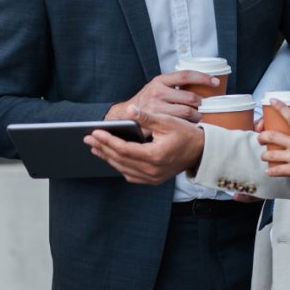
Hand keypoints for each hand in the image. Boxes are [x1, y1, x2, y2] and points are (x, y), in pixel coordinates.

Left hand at [85, 106, 205, 183]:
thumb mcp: (167, 121)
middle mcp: (152, 171)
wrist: (201, 151)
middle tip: (88, 139)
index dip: (107, 140)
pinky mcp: (153, 180)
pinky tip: (111, 157)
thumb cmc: (186, 134)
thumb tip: (129, 109)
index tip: (94, 132)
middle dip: (102, 148)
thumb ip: (147, 117)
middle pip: (120, 160)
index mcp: (154, 156)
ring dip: (108, 158)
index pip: (124, 149)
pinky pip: (131, 175)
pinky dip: (119, 166)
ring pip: (123, 169)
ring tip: (95, 147)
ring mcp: (152, 178)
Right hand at [106, 71, 218, 124]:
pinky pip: (178, 124)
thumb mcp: (157, 88)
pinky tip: (191, 126)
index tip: (216, 82)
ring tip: (200, 119)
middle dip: (202, 104)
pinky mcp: (154, 121)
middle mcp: (157, 92)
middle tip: (207, 108)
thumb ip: (173, 86)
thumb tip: (200, 86)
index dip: (203, 78)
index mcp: (160, 81)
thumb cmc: (145, 102)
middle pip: (191, 97)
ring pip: (187, 112)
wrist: (124, 115)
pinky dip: (188, 126)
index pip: (186, 75)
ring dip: (197, 117)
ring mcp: (156, 107)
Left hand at [258, 100, 289, 189]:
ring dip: (264, 155)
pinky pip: (277, 169)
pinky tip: (269, 171)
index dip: (280, 107)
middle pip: (273, 136)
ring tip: (264, 156)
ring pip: (271, 154)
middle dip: (262, 136)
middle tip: (260, 138)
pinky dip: (271, 171)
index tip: (272, 101)